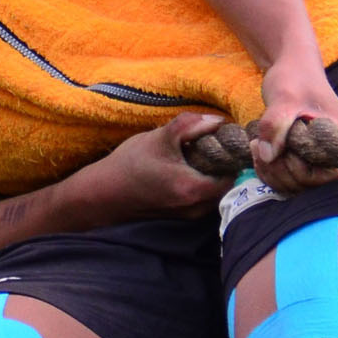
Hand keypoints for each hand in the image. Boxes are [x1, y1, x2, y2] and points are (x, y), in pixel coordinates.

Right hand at [72, 112, 235, 220]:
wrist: (103, 193)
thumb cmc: (130, 164)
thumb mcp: (160, 137)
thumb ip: (191, 125)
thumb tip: (218, 121)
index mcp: (195, 189)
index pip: (234, 173)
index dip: (232, 154)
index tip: (222, 139)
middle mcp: (197, 208)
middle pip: (227, 184)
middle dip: (222, 164)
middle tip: (210, 145)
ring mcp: (190, 216)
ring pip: (216, 192)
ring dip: (212, 175)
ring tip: (196, 156)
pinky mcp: (181, 217)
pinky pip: (204, 199)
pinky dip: (201, 184)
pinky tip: (185, 169)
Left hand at [251, 56, 337, 190]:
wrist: (292, 66)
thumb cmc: (295, 77)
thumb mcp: (284, 97)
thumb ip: (276, 124)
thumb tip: (268, 156)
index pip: (321, 176)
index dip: (293, 166)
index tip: (275, 144)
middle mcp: (334, 156)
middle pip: (304, 184)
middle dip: (276, 168)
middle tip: (256, 143)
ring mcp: (317, 158)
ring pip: (293, 185)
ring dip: (269, 171)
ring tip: (255, 145)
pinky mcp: (302, 158)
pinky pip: (285, 177)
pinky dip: (268, 170)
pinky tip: (256, 151)